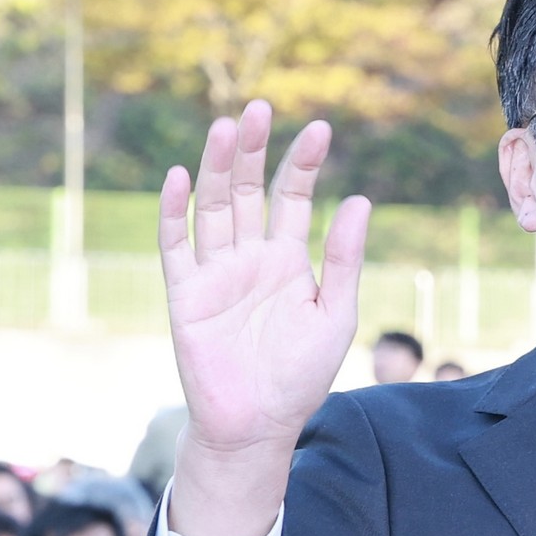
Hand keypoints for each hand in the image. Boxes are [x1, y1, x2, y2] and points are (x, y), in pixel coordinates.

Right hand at [157, 102, 371, 535]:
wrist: (257, 426)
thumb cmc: (300, 377)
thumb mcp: (334, 315)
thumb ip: (343, 260)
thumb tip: (360, 199)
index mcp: (286, 260)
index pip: (292, 197)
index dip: (303, 163)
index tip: (321, 129)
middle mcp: (248, 258)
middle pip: (249, 191)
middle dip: (255, 151)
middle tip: (262, 108)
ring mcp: (214, 273)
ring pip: (214, 208)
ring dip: (218, 169)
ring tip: (227, 128)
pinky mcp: (185, 294)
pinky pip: (177, 246)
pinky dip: (175, 212)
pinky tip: (180, 177)